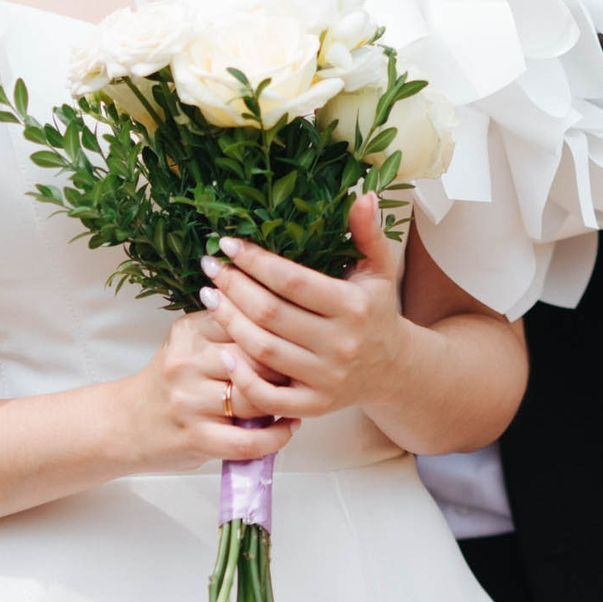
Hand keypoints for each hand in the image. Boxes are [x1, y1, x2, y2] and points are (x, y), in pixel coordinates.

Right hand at [120, 311, 299, 473]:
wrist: (123, 425)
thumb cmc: (168, 383)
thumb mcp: (188, 344)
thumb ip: (226, 330)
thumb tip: (285, 318)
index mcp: (189, 332)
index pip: (247, 321)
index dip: (280, 331)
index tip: (299, 338)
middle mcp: (186, 363)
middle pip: (256, 358)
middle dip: (286, 366)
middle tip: (305, 371)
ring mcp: (189, 402)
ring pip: (255, 398)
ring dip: (284, 401)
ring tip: (297, 398)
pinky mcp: (195, 438)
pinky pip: (247, 440)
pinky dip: (276, 437)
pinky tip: (288, 427)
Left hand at [199, 194, 414, 420]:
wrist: (393, 369)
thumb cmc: (377, 312)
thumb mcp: (379, 270)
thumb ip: (369, 233)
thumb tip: (361, 196)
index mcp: (353, 307)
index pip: (292, 280)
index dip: (255, 261)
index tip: (228, 243)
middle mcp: (340, 344)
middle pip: (270, 314)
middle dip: (234, 287)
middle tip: (209, 266)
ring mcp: (326, 378)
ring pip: (263, 349)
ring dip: (229, 322)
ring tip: (209, 296)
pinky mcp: (314, 405)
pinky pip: (269, 396)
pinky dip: (243, 376)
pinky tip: (223, 350)